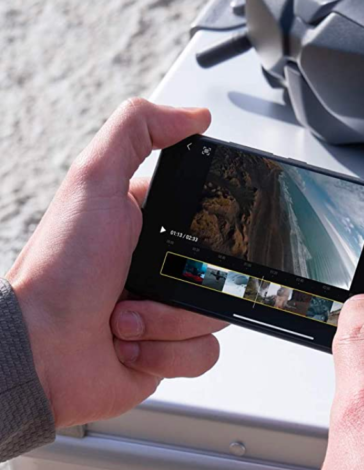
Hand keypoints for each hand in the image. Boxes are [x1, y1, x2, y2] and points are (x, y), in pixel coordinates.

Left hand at [6, 98, 228, 427]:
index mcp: (144, 226)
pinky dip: (169, 352)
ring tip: (126, 316)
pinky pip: (204, 352)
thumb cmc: (57, 272)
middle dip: (187, 280)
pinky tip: (132, 344)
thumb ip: (137, 132)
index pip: (205, 216)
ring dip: (171, 319)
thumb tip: (193, 115)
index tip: (186, 235)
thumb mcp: (93, 182)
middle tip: (148, 277)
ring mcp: (162, 312)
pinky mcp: (166, 354)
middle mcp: (156, 269)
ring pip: (216, 313)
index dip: (210, 225)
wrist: (38, 352)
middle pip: (220, 269)